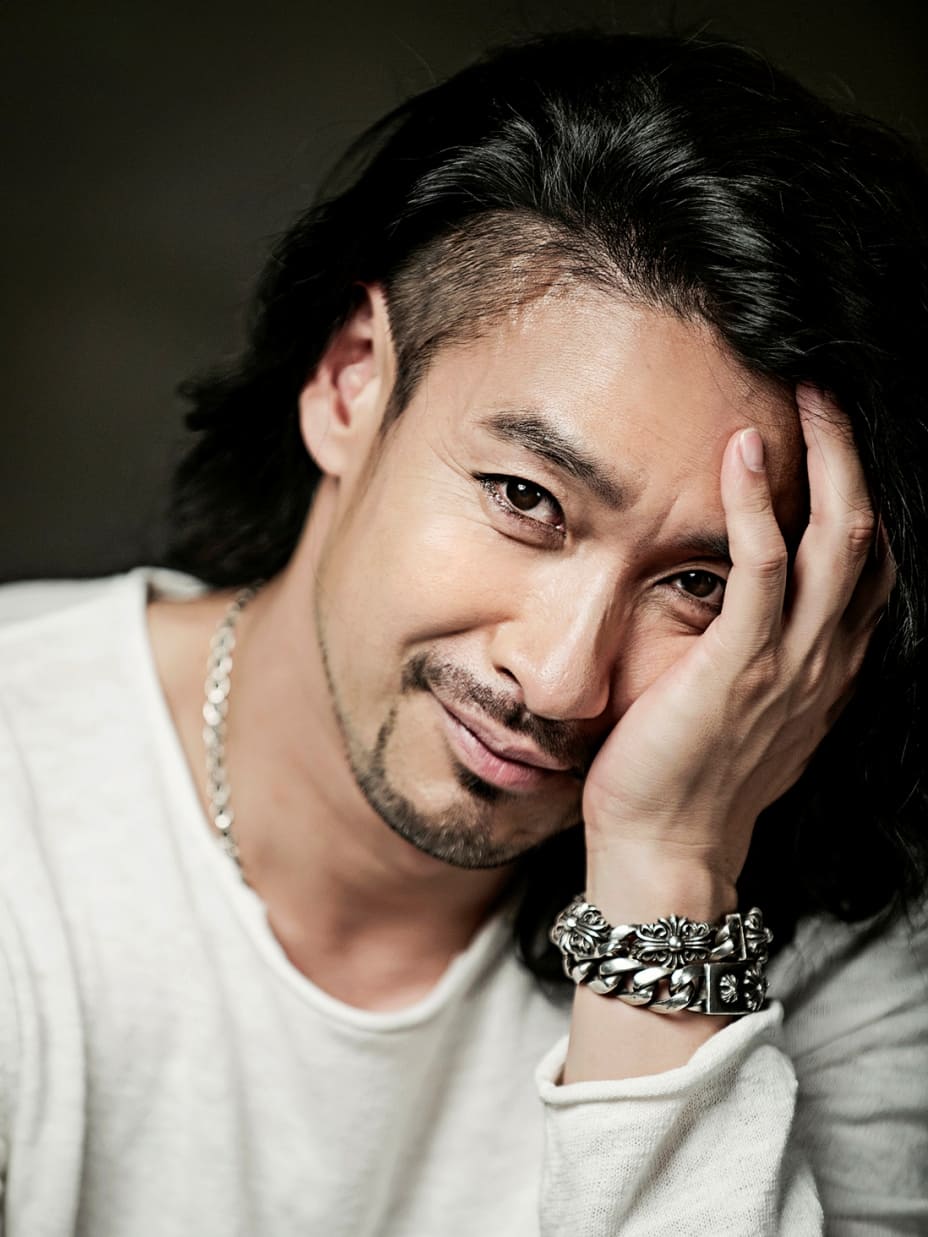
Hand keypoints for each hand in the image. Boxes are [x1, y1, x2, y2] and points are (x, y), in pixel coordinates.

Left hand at [581, 384, 894, 895]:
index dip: (860, 496)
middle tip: (826, 392)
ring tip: (804, 395)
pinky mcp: (739, 668)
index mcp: (826, 669)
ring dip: (826, 460)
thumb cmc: (686, 778)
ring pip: (837, 540)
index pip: (868, 567)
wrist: (665, 851)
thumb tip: (734, 609)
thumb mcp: (743, 712)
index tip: (833, 440)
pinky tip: (741, 451)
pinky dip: (756, 505)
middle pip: (868, 536)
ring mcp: (790, 664)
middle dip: (853, 458)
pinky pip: (763, 569)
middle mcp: (825, 661)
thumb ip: (758, 658)